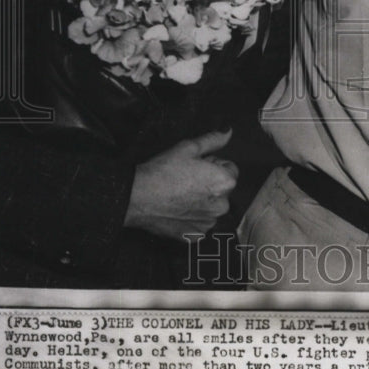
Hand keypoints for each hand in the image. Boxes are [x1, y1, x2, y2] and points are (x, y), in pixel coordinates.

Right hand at [123, 129, 237, 240]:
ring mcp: (209, 223)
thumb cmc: (163, 171)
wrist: (139, 197)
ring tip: (179, 194)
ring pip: (210, 207)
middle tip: (186, 179)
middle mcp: (222, 205)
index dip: (212, 164)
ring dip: (201, 201)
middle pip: (221, 189)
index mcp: (225, 182)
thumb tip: (228, 131)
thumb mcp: (189, 147)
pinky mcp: (195, 236)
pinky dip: (191, 217)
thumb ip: (213, 140)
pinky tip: (177, 209)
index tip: (195, 166)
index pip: (229, 169)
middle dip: (208, 184)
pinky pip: (199, 223)